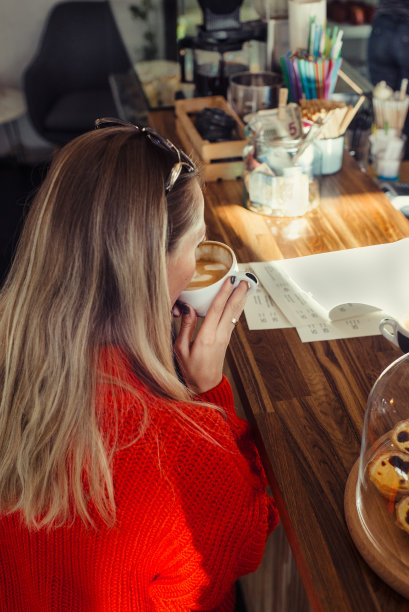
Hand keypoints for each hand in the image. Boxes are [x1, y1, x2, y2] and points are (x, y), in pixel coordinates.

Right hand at [173, 277, 248, 394]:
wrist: (205, 386)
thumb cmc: (190, 370)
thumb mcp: (180, 350)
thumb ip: (185, 327)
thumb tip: (187, 308)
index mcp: (206, 337)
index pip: (216, 309)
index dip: (224, 293)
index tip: (230, 280)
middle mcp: (218, 335)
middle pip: (230, 309)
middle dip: (238, 293)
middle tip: (245, 279)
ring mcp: (224, 338)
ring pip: (234, 314)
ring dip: (240, 299)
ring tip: (246, 286)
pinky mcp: (225, 341)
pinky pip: (232, 321)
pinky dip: (237, 309)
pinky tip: (239, 303)